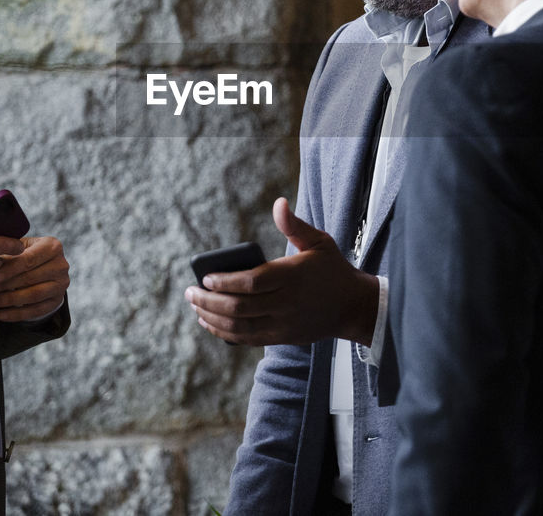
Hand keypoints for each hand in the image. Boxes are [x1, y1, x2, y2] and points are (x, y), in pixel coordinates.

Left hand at [0, 236, 69, 321]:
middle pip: (31, 278)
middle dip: (7, 286)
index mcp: (52, 246)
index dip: (11, 269)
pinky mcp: (58, 300)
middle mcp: (61, 265)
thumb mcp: (19, 249)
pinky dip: (17, 314)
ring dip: (10, 300)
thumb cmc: (26, 254)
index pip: (29, 259)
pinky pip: (37, 310)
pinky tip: (1, 315)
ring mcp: (62, 284)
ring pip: (34, 295)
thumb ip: (7, 255)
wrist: (43, 266)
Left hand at [184, 197, 378, 345]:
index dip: (225, 282)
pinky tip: (210, 323)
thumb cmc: (332, 269)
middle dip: (209, 301)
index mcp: (292, 276)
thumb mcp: (319, 241)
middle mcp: (286, 303)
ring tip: (196, 306)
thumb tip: (278, 203)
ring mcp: (283, 323)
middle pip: (239, 307)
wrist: (353, 306)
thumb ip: (294, 225)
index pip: (251, 282)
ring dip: (212, 317)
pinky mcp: (281, 337)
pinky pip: (247, 339)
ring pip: (240, 326)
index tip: (205, 278)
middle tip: (190, 292)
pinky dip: (225, 333)